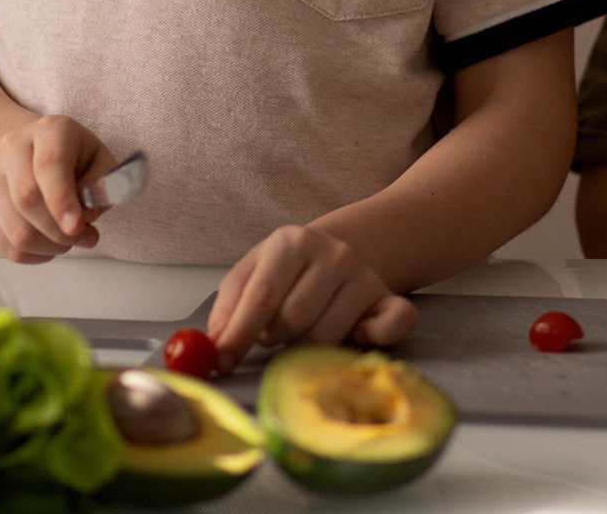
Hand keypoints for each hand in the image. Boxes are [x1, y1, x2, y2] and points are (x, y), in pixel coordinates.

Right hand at [0, 113, 117, 262]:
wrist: (32, 154)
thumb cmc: (74, 159)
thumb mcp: (100, 161)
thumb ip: (102, 185)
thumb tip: (87, 214)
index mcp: (49, 130)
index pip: (49, 166)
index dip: (63, 201)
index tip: (78, 227)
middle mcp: (11, 147)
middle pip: (27, 200)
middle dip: (60, 231)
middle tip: (85, 237)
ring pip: (15, 229)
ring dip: (49, 246)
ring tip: (69, 241)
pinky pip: (1, 244)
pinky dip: (30, 255)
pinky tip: (47, 246)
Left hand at [207, 225, 417, 372]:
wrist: (338, 251)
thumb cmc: (286, 271)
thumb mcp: (250, 273)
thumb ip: (229, 308)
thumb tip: (217, 347)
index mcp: (291, 242)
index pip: (262, 296)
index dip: (239, 335)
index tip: (222, 363)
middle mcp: (333, 254)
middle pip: (293, 319)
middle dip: (273, 337)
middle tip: (272, 331)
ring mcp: (363, 276)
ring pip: (325, 336)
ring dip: (303, 346)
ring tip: (300, 329)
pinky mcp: (389, 298)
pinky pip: (388, 328)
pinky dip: (370, 340)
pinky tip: (354, 334)